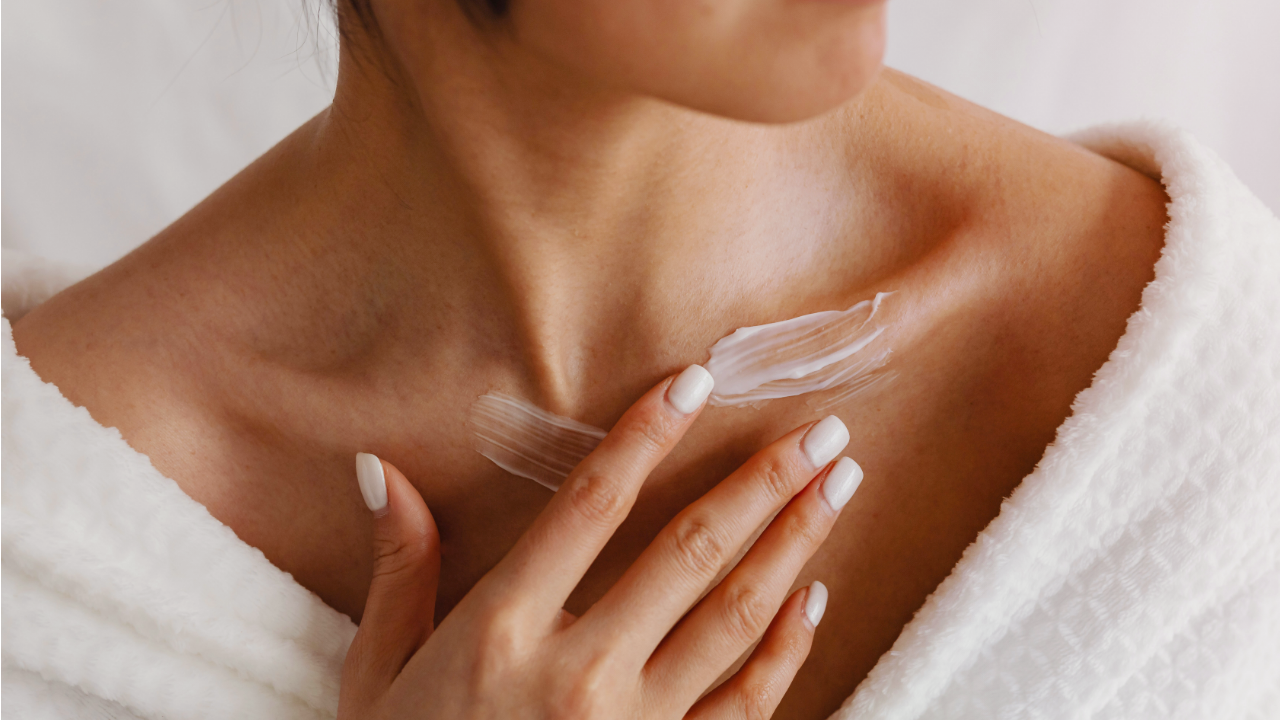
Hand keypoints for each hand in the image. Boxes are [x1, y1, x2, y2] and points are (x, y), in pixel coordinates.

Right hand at [338, 364, 862, 718]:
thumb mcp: (379, 671)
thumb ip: (399, 568)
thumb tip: (381, 470)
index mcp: (503, 629)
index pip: (590, 504)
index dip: (647, 435)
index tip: (697, 382)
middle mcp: (578, 671)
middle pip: (689, 551)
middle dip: (764, 482)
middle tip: (823, 430)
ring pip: (733, 617)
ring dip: (795, 545)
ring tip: (839, 487)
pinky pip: (745, 703)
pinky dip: (787, 649)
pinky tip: (814, 598)